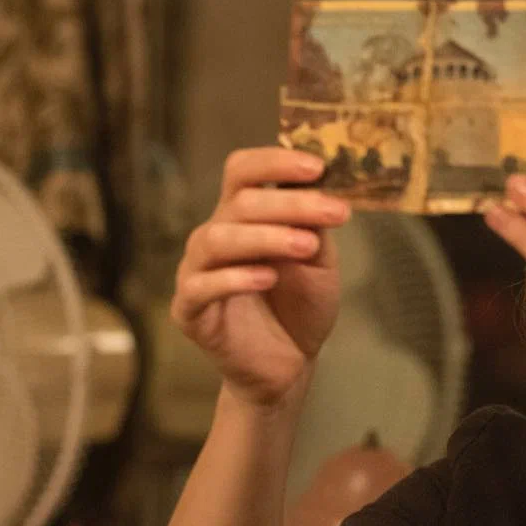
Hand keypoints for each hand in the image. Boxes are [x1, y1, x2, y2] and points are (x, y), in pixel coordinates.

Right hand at [170, 148, 351, 408]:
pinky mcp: (190, 311)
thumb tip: (325, 185)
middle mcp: (216, 236)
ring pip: (215, 238)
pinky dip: (234, 278)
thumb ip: (316, 226)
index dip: (275, 161)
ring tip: (306, 246)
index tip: (318, 166)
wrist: (290, 363)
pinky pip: (200, 286)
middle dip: (290, 204)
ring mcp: (197, 272)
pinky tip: (267, 277)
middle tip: (335, 213)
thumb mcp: (319, 261)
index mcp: (244, 216)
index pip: (243, 171)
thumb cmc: (300, 305)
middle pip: (239, 202)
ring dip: (265, 237)